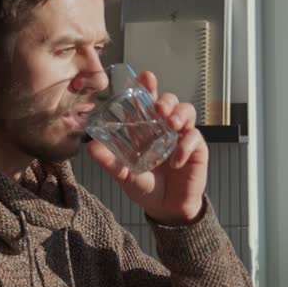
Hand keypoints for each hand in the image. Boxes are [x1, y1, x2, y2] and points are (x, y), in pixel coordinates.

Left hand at [87, 71, 207, 224]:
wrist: (167, 209)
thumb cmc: (145, 187)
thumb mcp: (124, 175)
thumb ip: (110, 162)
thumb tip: (91, 147)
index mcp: (145, 128)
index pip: (147, 101)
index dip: (147, 87)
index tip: (145, 77)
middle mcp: (164, 128)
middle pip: (169, 101)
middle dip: (165, 99)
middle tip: (159, 108)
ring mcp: (182, 136)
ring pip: (187, 111)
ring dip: (179, 114)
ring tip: (171, 125)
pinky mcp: (196, 149)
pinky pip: (195, 137)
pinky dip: (185, 146)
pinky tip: (176, 161)